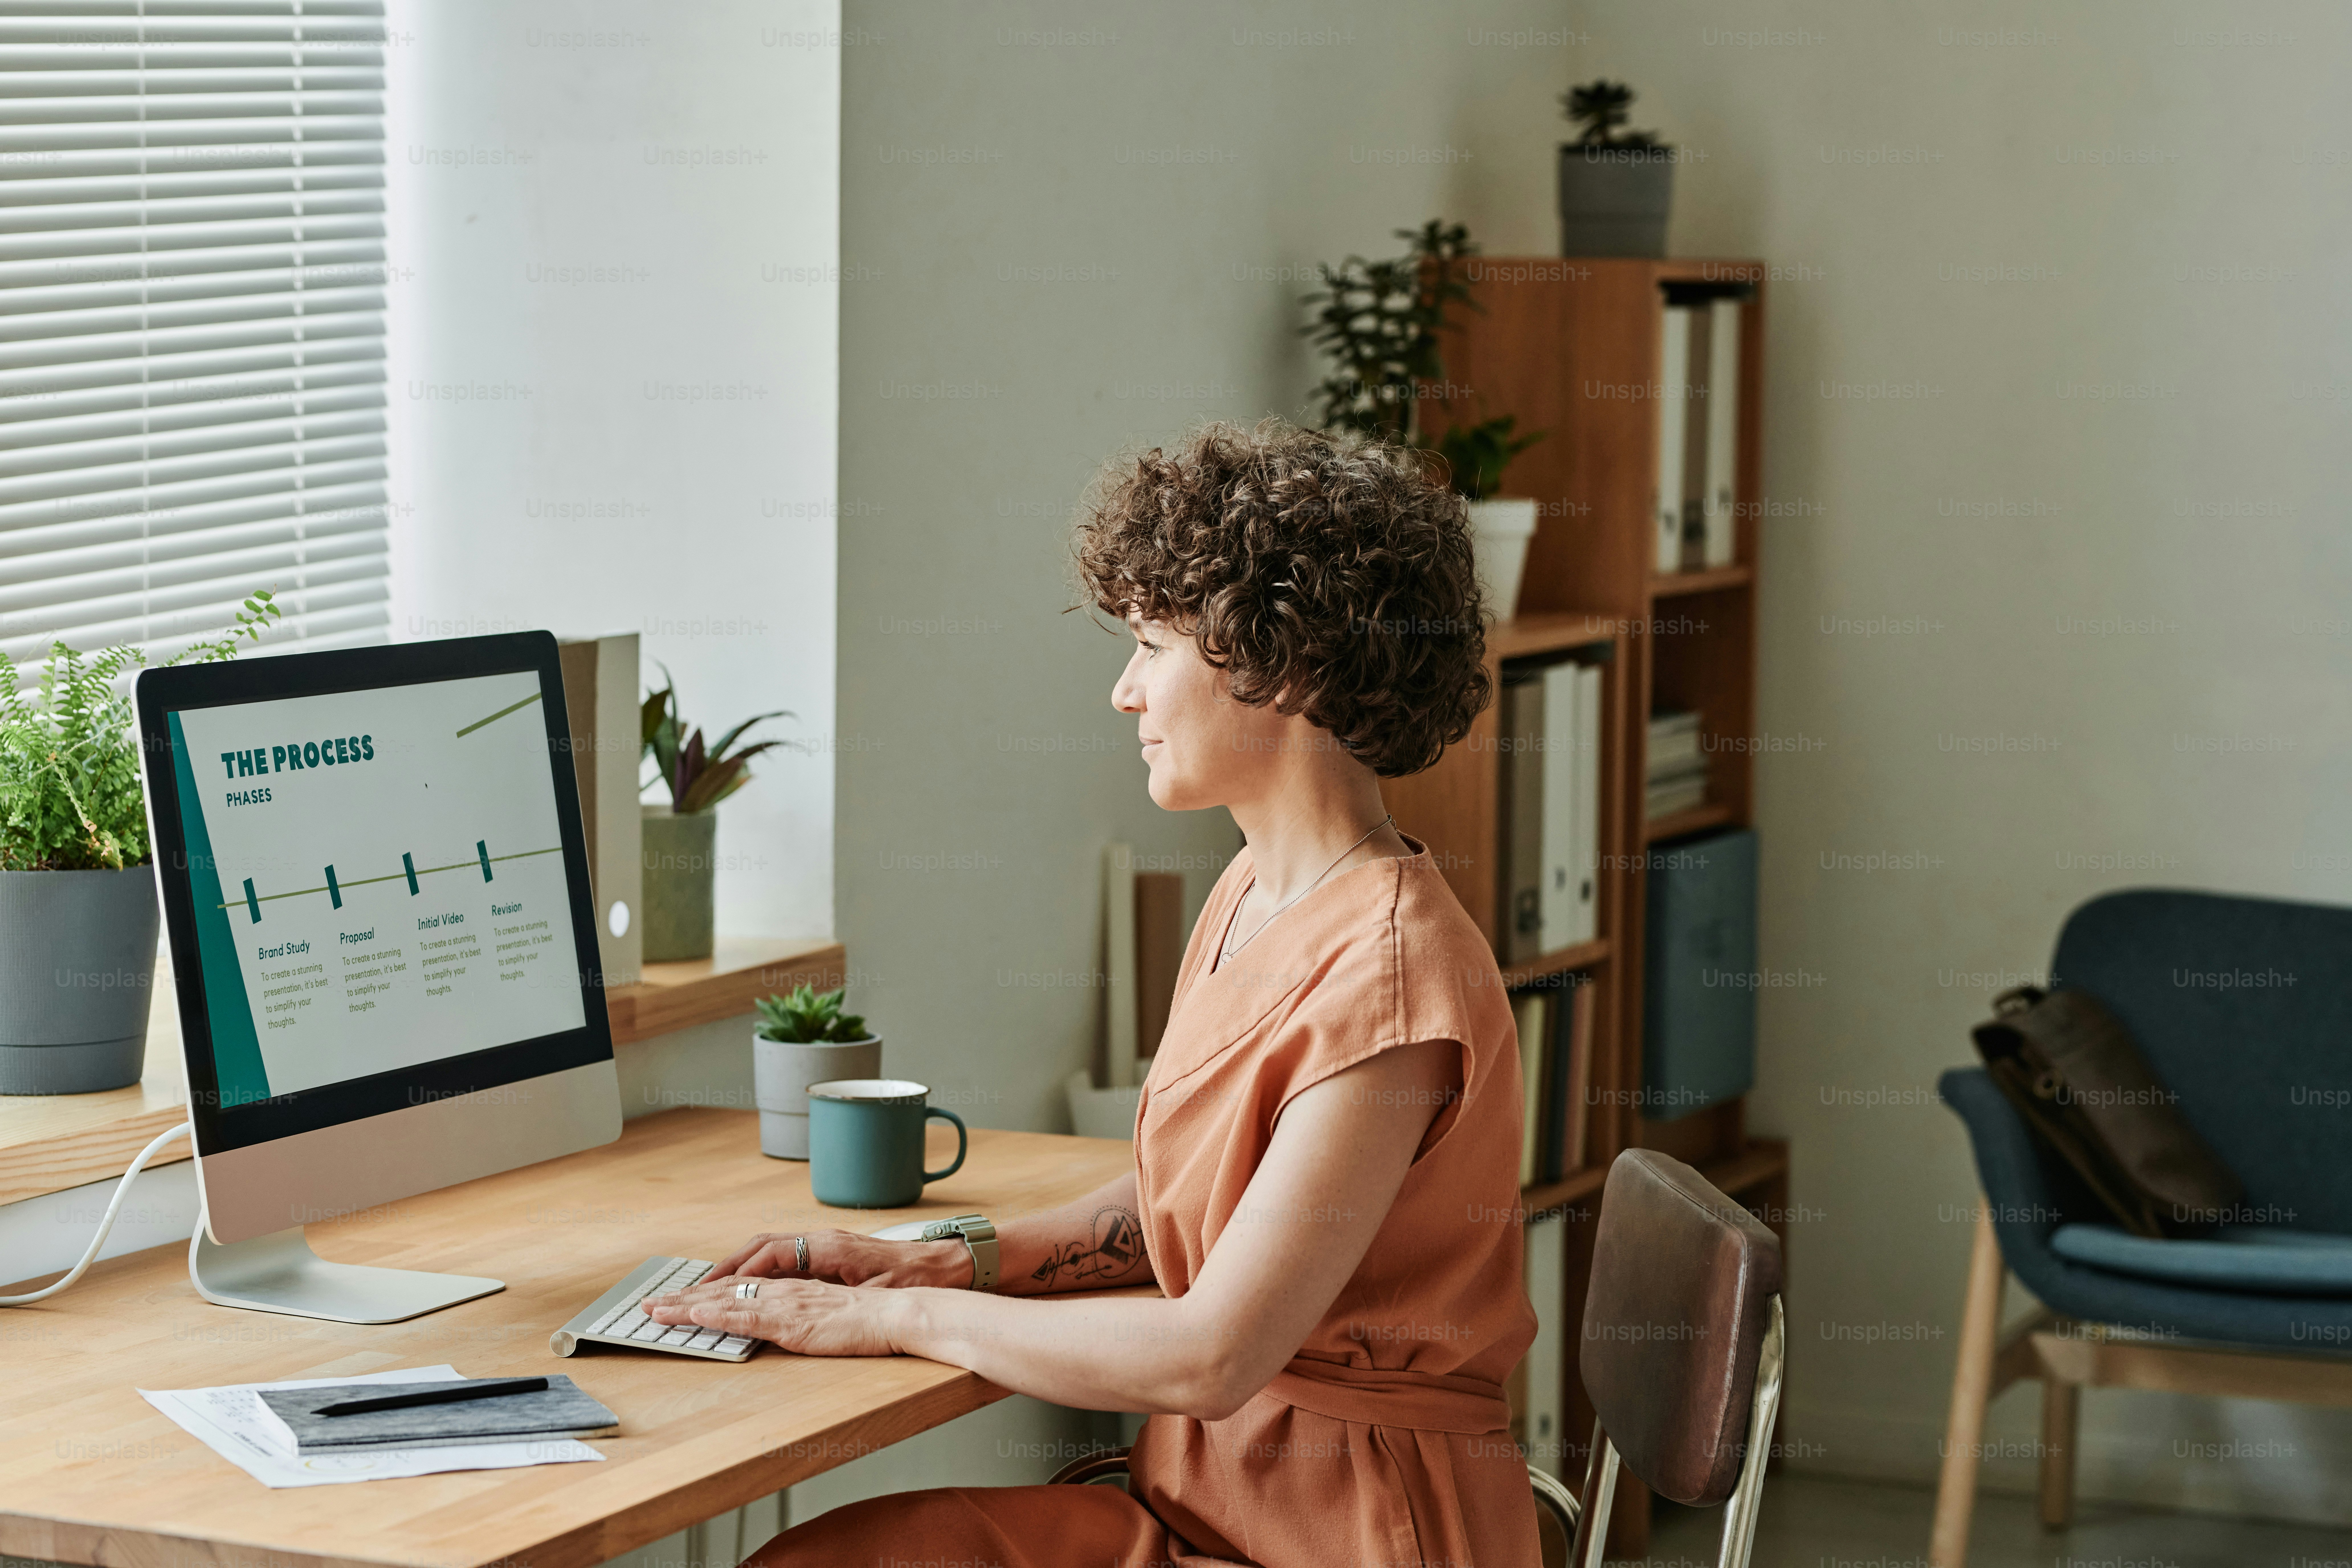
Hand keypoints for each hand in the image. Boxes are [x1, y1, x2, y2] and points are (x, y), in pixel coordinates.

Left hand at [643, 1274, 901, 1357]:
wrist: (893, 1312)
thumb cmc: (869, 1315)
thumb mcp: (828, 1310)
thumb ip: (803, 1311)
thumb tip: (783, 1320)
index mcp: (792, 1286)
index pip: (739, 1286)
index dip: (705, 1291)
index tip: (677, 1297)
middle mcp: (782, 1289)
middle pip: (723, 1289)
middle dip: (683, 1296)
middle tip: (649, 1303)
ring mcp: (784, 1303)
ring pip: (726, 1300)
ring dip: (687, 1305)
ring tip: (656, 1311)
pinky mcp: (789, 1321)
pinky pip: (745, 1316)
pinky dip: (715, 1316)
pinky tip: (693, 1317)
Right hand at [712, 1229, 971, 1289]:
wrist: (940, 1266)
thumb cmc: (910, 1280)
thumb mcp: (874, 1293)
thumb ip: (838, 1298)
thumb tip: (802, 1304)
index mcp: (828, 1249)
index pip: (770, 1255)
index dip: (738, 1275)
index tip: (709, 1292)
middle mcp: (820, 1242)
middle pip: (759, 1251)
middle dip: (722, 1271)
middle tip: (689, 1292)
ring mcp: (822, 1246)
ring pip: (766, 1253)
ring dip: (735, 1270)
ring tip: (705, 1288)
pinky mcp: (828, 1254)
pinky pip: (782, 1258)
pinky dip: (756, 1271)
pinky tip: (742, 1285)